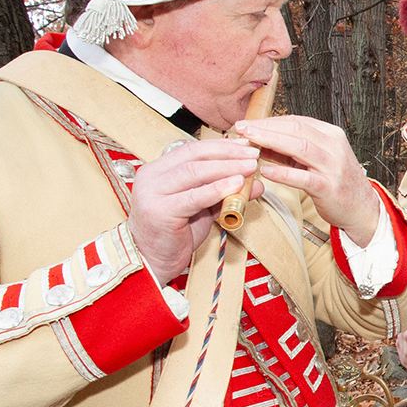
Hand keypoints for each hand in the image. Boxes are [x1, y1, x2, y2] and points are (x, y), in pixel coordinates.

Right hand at [129, 139, 263, 282]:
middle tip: (253, 155)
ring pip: (194, 172)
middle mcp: (151, 176)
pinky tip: (235, 184)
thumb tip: (255, 182)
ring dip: (226, 167)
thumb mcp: (204, 207)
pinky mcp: (160, 211)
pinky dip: (217, 189)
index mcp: (158, 170)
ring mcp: (153, 193)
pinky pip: (194, 196)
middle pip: (194, 156)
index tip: (245, 146)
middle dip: (228, 153)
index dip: (221, 145)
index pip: (192, 149)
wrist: (151, 260)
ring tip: (249, 167)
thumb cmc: (174, 233)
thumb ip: (225, 192)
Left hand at [233, 114, 381, 244]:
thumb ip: (289, 150)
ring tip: (250, 142)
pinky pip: (304, 178)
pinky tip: (266, 171)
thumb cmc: (336, 182)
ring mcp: (334, 167)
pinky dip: (284, 173)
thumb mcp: (315, 160)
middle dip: (266, 127)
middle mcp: (334, 147)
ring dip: (272, 142)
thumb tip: (258, 141)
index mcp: (331, 134)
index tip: (247, 123)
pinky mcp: (330, 188)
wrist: (362, 208)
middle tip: (242, 128)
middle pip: (296, 129)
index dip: (269, 121)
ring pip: (301, 148)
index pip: (296, 121)